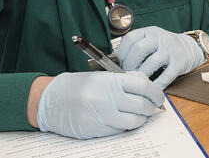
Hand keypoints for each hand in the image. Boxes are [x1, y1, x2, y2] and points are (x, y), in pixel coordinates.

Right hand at [35, 71, 162, 139]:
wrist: (50, 100)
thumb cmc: (76, 86)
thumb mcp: (100, 76)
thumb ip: (124, 80)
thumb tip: (145, 84)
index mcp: (110, 81)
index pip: (144, 87)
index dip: (156, 93)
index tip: (158, 97)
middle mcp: (107, 98)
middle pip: (142, 106)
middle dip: (149, 108)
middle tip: (150, 107)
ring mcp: (102, 116)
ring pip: (133, 122)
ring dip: (140, 120)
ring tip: (138, 116)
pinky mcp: (96, 130)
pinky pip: (119, 131)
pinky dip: (125, 127)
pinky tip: (122, 121)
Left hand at [115, 26, 206, 85]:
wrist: (190, 48)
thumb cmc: (164, 47)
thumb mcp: (150, 40)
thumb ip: (136, 48)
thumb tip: (117, 65)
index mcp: (149, 31)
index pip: (130, 39)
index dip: (122, 53)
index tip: (120, 64)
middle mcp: (159, 38)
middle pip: (139, 49)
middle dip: (130, 65)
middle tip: (128, 74)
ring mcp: (170, 50)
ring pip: (151, 63)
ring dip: (142, 75)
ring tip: (138, 81)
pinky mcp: (179, 63)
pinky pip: (165, 76)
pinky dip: (157, 84)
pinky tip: (152, 88)